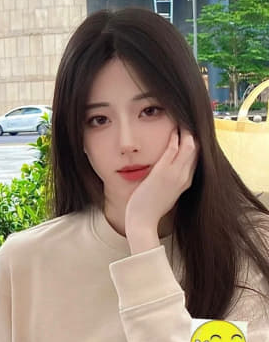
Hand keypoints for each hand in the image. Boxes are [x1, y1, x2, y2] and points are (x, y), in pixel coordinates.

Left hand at [125, 128, 197, 251]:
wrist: (143, 221)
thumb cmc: (149, 207)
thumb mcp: (165, 192)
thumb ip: (169, 180)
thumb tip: (165, 171)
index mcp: (186, 182)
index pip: (197, 156)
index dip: (196, 142)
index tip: (190, 131)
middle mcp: (185, 177)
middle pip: (197, 148)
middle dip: (194, 133)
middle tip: (187, 120)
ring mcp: (175, 174)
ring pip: (190, 146)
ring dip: (186, 132)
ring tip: (181, 120)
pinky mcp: (163, 173)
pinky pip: (173, 149)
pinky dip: (175, 137)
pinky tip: (173, 130)